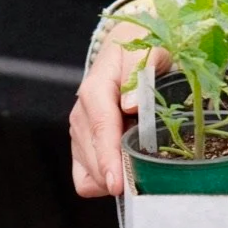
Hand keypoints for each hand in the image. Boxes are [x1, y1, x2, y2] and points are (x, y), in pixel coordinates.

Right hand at [70, 20, 170, 196]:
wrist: (127, 44)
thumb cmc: (141, 47)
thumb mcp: (147, 49)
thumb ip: (139, 73)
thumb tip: (131, 105)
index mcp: (96, 88)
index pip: (101, 129)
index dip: (109, 159)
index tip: (118, 183)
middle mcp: (82, 113)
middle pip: (92, 156)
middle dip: (115, 172)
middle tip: (147, 177)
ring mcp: (79, 131)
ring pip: (87, 171)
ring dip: (112, 175)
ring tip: (141, 166)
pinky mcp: (82, 143)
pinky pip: (84, 176)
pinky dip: (102, 179)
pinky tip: (123, 170)